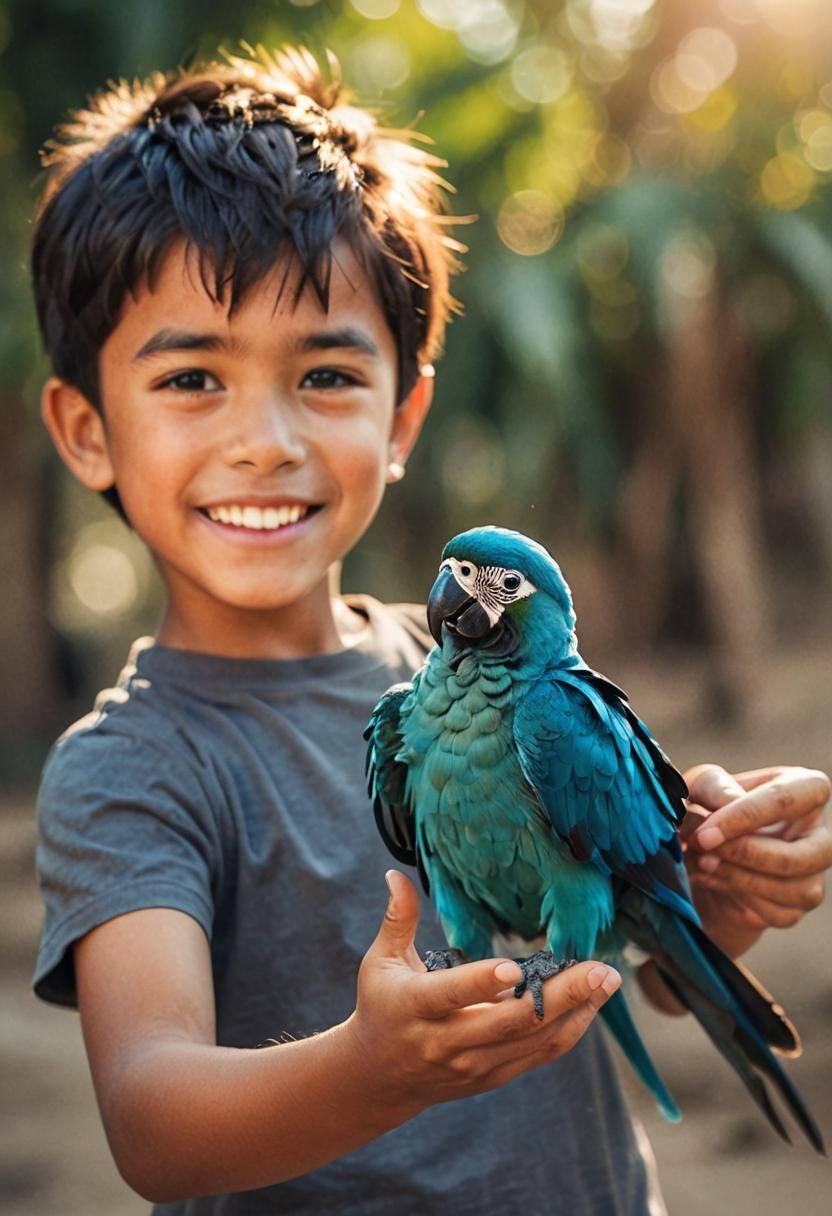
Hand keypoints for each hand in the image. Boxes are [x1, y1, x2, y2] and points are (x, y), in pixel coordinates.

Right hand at [345, 870, 619, 1119]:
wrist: (380, 1079)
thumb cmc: (381, 1006)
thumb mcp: (379, 962)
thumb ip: (397, 919)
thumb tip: (395, 874)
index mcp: (416, 1007)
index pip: (452, 996)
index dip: (481, 983)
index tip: (514, 966)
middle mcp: (448, 1042)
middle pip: (511, 1022)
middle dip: (561, 996)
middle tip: (600, 968)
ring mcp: (475, 1063)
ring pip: (534, 1041)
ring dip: (577, 1011)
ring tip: (608, 980)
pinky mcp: (494, 1075)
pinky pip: (540, 1055)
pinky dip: (571, 1029)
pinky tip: (592, 1003)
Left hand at [682, 764, 831, 956]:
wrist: (698, 856)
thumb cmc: (706, 809)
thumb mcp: (701, 786)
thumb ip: (715, 787)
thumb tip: (731, 801)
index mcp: (804, 788)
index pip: (788, 798)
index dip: (746, 816)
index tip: (706, 833)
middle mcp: (817, 832)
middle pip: (802, 854)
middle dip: (748, 855)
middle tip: (703, 850)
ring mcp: (813, 872)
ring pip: (795, 889)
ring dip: (740, 879)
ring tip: (702, 863)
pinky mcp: (798, 904)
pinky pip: (779, 912)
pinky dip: (739, 899)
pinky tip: (711, 879)